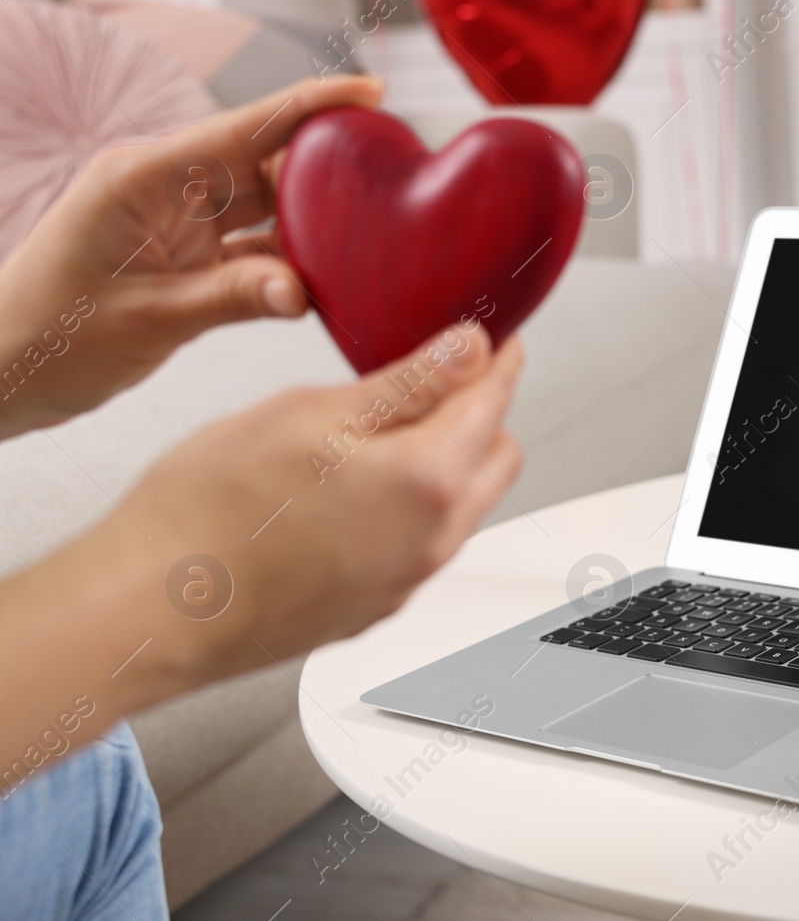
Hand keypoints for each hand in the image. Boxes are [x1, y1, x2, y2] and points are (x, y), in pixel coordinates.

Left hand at [0, 76, 382, 438]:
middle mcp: (165, 188)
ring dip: (313, 221)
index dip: (311, 105)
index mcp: (144, 176)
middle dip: (326, 168)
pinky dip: (289, 262)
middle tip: (391, 179)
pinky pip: (253, 248)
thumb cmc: (48, 338)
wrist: (2, 374)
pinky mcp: (185, 259)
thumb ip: (230, 298)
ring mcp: (177, 223)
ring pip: (265, 206)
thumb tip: (304, 291)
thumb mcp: (146, 319)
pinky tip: (328, 276)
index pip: (244, 127)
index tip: (371, 90)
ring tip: (372, 232)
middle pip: (264, 161)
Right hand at [0, 324, 523, 746]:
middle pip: (496, 457)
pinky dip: (412, 505)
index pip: (494, 402)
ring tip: (381, 429)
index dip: (497, 359)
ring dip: (448, 461)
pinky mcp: (374, 606)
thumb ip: (407, 382)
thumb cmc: (207, 514)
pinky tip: (355, 486)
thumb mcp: (310, 413)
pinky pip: (422, 543)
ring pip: (462, 504)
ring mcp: (405, 581)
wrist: (148, 611)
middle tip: (440, 377)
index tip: (494, 339)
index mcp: (427, 481)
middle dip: (482, 412)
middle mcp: (431, 540)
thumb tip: (467, 351)